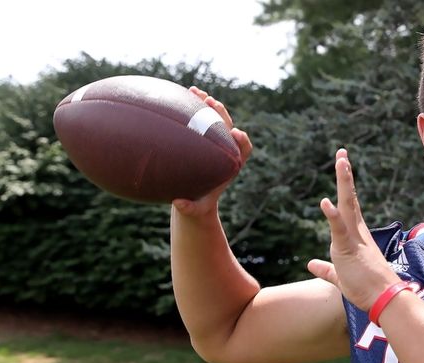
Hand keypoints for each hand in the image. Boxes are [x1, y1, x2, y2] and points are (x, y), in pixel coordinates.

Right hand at [172, 86, 252, 216]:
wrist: (193, 199)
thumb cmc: (197, 205)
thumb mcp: (195, 210)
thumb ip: (190, 208)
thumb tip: (179, 203)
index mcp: (231, 165)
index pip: (245, 149)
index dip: (243, 141)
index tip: (236, 133)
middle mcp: (225, 150)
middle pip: (229, 128)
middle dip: (222, 114)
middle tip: (212, 102)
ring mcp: (213, 142)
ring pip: (214, 119)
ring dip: (207, 104)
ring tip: (195, 91)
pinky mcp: (200, 137)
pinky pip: (198, 119)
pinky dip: (192, 107)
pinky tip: (180, 95)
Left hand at [307, 149, 400, 310]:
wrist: (384, 298)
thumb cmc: (367, 289)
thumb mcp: (339, 277)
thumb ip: (325, 269)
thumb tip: (311, 264)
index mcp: (355, 236)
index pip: (348, 206)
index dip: (345, 187)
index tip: (343, 167)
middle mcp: (357, 232)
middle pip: (350, 197)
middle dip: (345, 175)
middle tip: (341, 153)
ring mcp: (354, 238)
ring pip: (347, 205)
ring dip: (344, 182)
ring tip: (341, 160)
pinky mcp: (348, 249)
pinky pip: (339, 229)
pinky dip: (332, 215)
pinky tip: (325, 202)